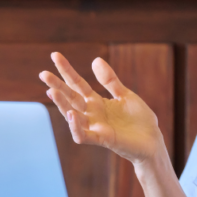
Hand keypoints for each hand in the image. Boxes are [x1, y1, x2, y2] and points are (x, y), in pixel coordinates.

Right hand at [39, 52, 165, 166]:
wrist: (153, 141)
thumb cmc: (139, 120)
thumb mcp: (125, 94)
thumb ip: (110, 80)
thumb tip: (95, 60)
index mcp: (97, 102)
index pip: (77, 84)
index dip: (66, 70)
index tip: (55, 55)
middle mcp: (92, 114)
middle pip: (71, 98)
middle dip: (57, 86)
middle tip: (43, 73)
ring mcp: (96, 126)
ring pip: (73, 115)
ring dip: (62, 104)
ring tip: (52, 91)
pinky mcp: (103, 138)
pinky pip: (84, 135)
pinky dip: (76, 127)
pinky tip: (71, 115)